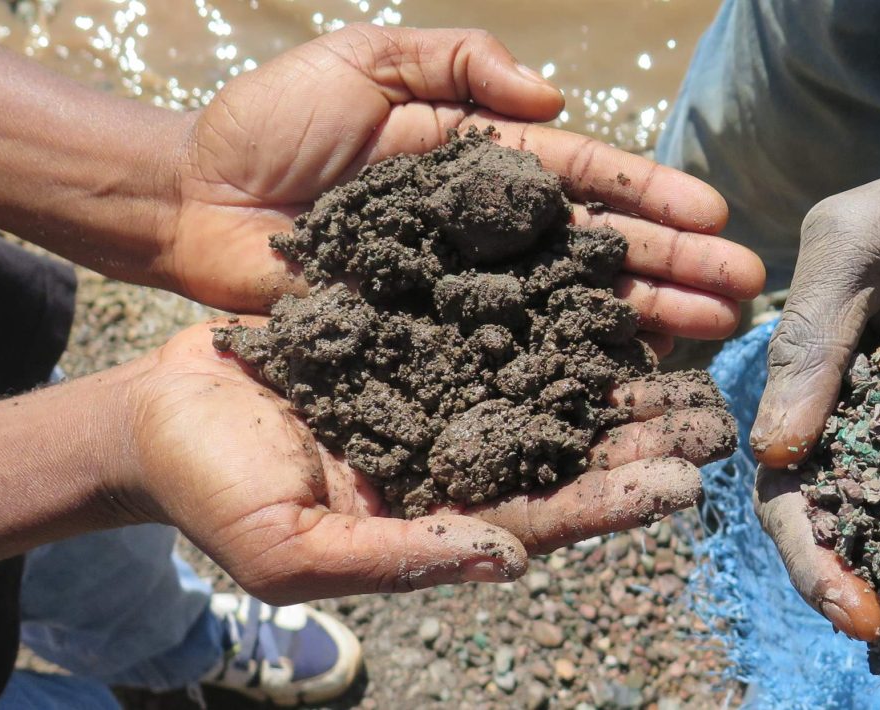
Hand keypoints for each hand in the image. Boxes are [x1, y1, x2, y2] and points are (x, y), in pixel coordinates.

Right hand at [109, 320, 734, 603]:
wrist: (160, 403)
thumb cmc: (213, 487)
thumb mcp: (294, 548)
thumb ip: (401, 558)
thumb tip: (507, 559)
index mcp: (443, 513)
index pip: (546, 511)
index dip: (614, 498)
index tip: (683, 481)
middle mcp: (463, 450)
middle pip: (571, 444)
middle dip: (644, 431)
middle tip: (718, 411)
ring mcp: (450, 385)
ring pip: (553, 374)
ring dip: (621, 362)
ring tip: (693, 340)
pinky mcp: (430, 326)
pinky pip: (505, 310)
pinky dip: (559, 300)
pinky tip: (612, 281)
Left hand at [166, 24, 761, 346]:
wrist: (192, 204)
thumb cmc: (270, 125)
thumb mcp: (365, 60)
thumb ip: (458, 62)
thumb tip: (553, 100)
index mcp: (487, 163)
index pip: (587, 179)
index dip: (652, 198)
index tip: (715, 218)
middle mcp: (492, 233)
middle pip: (598, 250)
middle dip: (675, 268)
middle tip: (743, 292)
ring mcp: (467, 291)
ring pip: (572, 307)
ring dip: (646, 320)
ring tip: (713, 335)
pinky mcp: (433, 342)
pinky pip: (512, 356)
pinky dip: (570, 368)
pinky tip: (629, 379)